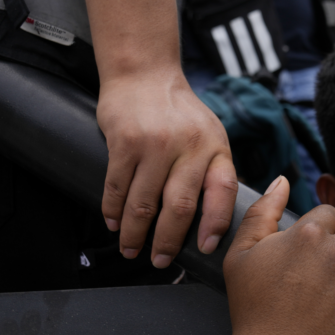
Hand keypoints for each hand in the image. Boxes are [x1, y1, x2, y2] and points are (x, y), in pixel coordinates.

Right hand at [97, 65, 237, 264]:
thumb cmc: (180, 112)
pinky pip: (116, 187)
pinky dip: (113, 211)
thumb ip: (214, 170)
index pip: (222, 192)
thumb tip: (215, 219)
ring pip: (143, 203)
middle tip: (159, 261)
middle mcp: (188, 146)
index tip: (206, 248)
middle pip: (178, 208)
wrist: (144, 74)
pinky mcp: (123, 142)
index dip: (215, 224)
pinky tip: (114, 223)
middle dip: (167, 242)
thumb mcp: (211, 134)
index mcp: (214, 147)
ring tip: (131, 249)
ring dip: (135, 233)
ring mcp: (154, 145)